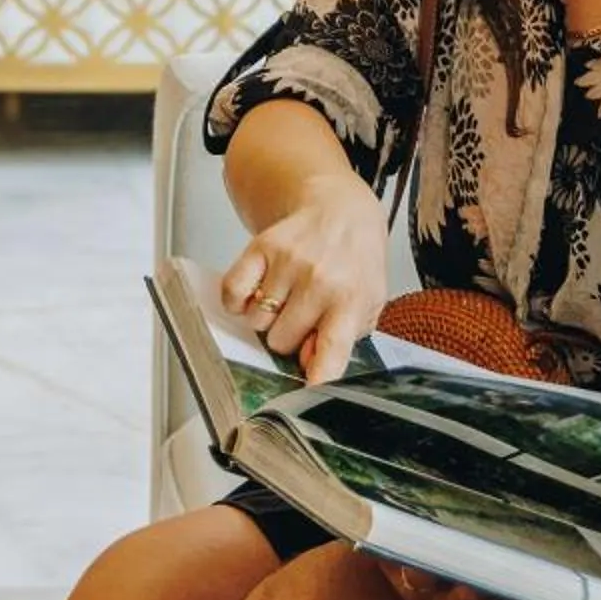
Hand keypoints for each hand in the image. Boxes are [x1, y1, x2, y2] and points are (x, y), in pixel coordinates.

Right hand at [221, 187, 388, 382]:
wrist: (341, 210)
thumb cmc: (354, 263)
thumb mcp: (367, 303)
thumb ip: (343, 339)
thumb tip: (308, 365)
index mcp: (352, 300)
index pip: (333, 347)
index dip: (319, 375)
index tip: (310, 389)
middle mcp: (320, 281)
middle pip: (281, 341)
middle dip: (288, 337)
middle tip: (302, 316)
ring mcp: (289, 263)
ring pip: (256, 322)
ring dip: (266, 318)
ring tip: (285, 299)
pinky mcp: (262, 247)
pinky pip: (233, 292)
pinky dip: (238, 300)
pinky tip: (257, 292)